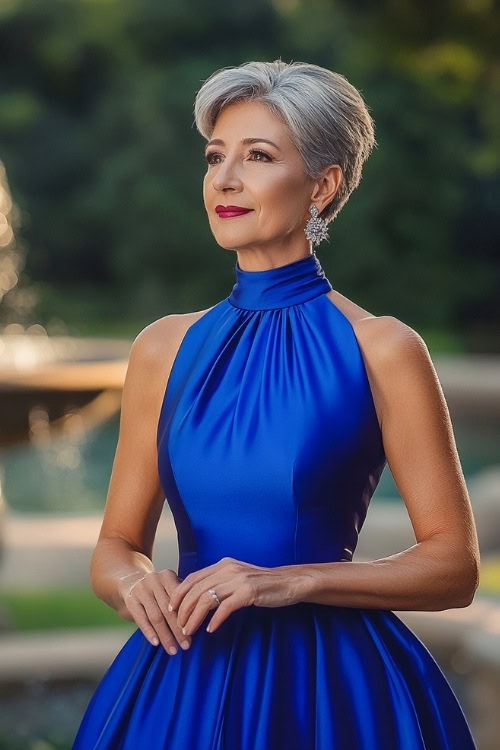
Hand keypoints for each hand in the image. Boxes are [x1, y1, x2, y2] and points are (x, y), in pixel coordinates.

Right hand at [118, 568, 191, 654]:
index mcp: (167, 575)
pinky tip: (156, 643)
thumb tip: (202, 617)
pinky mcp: (130, 600)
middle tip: (186, 645)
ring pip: (155, 616)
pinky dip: (149, 632)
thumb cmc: (158, 589)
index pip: (180, 598)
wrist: (130, 581)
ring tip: (173, 650)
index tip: (195, 632)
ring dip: (165, 635)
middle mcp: (153, 580)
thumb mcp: (170, 586)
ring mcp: (140, 590)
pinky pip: (141, 619)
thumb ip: (183, 597)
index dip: (188, 615)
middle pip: (168, 609)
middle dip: (178, 630)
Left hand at [168, 557, 302, 635]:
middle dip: (183, 610)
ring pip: (206, 600)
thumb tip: (198, 596)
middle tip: (178, 626)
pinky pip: (225, 608)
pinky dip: (215, 620)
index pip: (193, 578)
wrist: (288, 582)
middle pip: (196, 590)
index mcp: (223, 564)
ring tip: (189, 631)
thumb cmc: (262, 583)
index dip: (179, 593)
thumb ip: (220, 581)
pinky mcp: (248, 592)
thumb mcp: (237, 577)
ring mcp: (238, 580)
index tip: (171, 609)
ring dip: (194, 618)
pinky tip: (211, 630)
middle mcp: (228, 569)